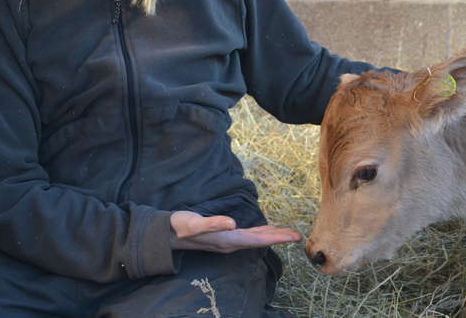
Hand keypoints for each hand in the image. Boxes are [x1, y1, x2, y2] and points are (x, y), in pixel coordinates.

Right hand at [169, 210, 301, 252]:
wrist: (167, 234)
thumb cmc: (180, 227)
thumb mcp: (193, 223)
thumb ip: (212, 224)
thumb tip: (232, 223)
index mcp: (227, 239)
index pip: (258, 239)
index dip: (277, 237)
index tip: (293, 236)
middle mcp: (231, 242)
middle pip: (260, 240)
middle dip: (279, 237)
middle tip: (298, 235)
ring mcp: (228, 241)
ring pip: (256, 238)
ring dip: (272, 235)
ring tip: (288, 233)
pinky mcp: (225, 236)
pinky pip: (249, 235)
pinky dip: (261, 232)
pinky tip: (266, 230)